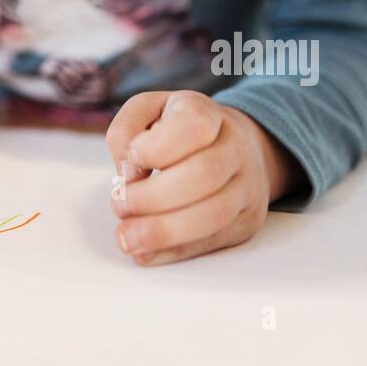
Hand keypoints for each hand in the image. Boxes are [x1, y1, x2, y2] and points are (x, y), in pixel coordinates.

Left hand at [106, 89, 302, 265]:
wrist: (233, 146)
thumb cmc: (177, 130)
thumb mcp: (146, 111)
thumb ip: (126, 131)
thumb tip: (129, 175)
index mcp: (207, 114)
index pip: (193, 126)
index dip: (156, 148)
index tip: (131, 158)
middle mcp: (235, 147)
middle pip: (204, 175)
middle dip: (153, 197)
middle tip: (119, 206)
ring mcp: (247, 186)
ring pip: (214, 214)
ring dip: (164, 231)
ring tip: (127, 238)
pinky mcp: (246, 221)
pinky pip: (213, 241)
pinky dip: (175, 251)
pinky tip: (146, 253)